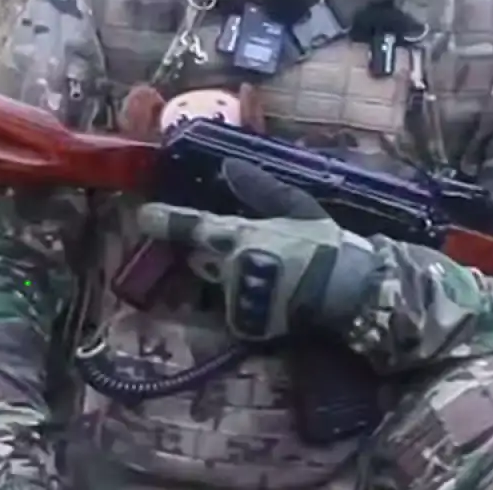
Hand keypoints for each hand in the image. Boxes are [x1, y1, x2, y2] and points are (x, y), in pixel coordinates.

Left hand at [134, 160, 383, 341]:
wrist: (349, 291)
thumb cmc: (323, 243)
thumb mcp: (297, 207)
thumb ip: (259, 189)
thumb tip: (229, 167)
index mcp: (242, 237)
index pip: (193, 228)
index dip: (166, 221)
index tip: (143, 215)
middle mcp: (232, 269)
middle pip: (201, 257)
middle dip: (207, 250)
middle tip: (236, 244)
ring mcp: (237, 299)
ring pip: (220, 282)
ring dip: (232, 275)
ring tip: (269, 271)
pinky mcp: (246, 325)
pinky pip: (235, 308)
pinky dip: (246, 299)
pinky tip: (273, 293)